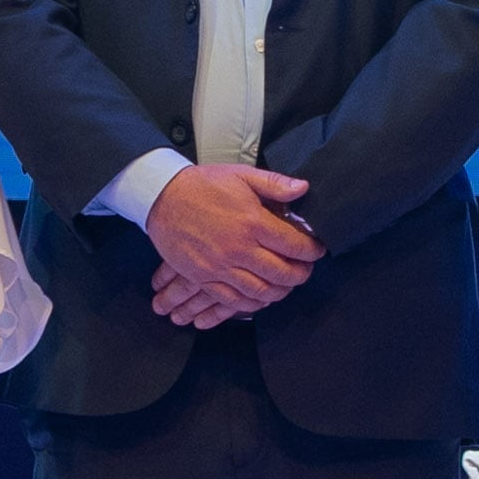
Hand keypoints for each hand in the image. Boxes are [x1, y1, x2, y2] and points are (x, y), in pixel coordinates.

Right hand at [144, 163, 317, 323]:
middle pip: (282, 273)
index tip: (317, 250)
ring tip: (286, 285)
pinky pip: (233, 299)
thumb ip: (274, 184)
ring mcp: (220, 267)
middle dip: (300, 275)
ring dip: (280, 292)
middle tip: (305, 270)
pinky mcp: (203, 277)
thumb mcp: (241, 175)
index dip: (311, 251)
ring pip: (260, 292)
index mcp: (252, 222)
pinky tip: (260, 296)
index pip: (294, 245)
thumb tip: (304, 188)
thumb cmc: (203, 185)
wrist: (161, 198)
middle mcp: (239, 248)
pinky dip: (252, 303)